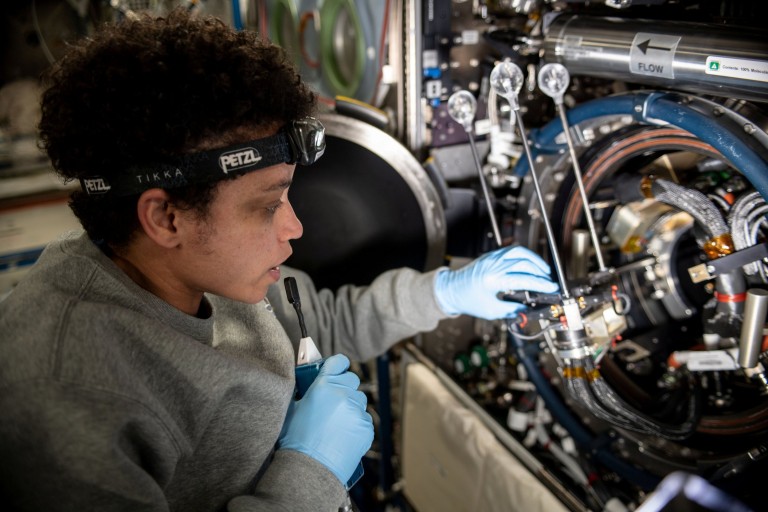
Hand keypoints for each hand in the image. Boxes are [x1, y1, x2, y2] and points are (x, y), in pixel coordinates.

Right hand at [278, 354, 373, 483]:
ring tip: (337, 422)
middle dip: (345, 387)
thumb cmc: (296, 440)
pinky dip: (356, 424)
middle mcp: (343, 394)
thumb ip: (305, 392)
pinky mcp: (366, 427)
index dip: (338, 365)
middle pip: (352, 380)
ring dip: (351, 406)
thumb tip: (309, 384)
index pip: (339, 361)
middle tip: (334, 401)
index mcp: (323, 385)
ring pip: (360, 401)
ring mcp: (357, 411)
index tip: (338, 368)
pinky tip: (343, 435)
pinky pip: (364, 419)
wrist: (309, 467)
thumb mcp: (293, 408)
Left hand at [434, 245, 558, 319]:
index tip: (551, 288)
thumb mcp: (491, 311)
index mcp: (493, 280)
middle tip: (549, 281)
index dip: (541, 284)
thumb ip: (511, 310)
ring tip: (543, 271)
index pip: (523, 279)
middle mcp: (493, 266)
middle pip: (524, 263)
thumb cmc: (468, 300)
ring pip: (519, 252)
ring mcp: (492, 258)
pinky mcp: (491, 256)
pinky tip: (530, 265)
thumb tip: (528, 309)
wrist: (451, 290)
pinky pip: (511, 251)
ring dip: (534, 260)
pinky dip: (524, 256)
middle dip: (540, 272)